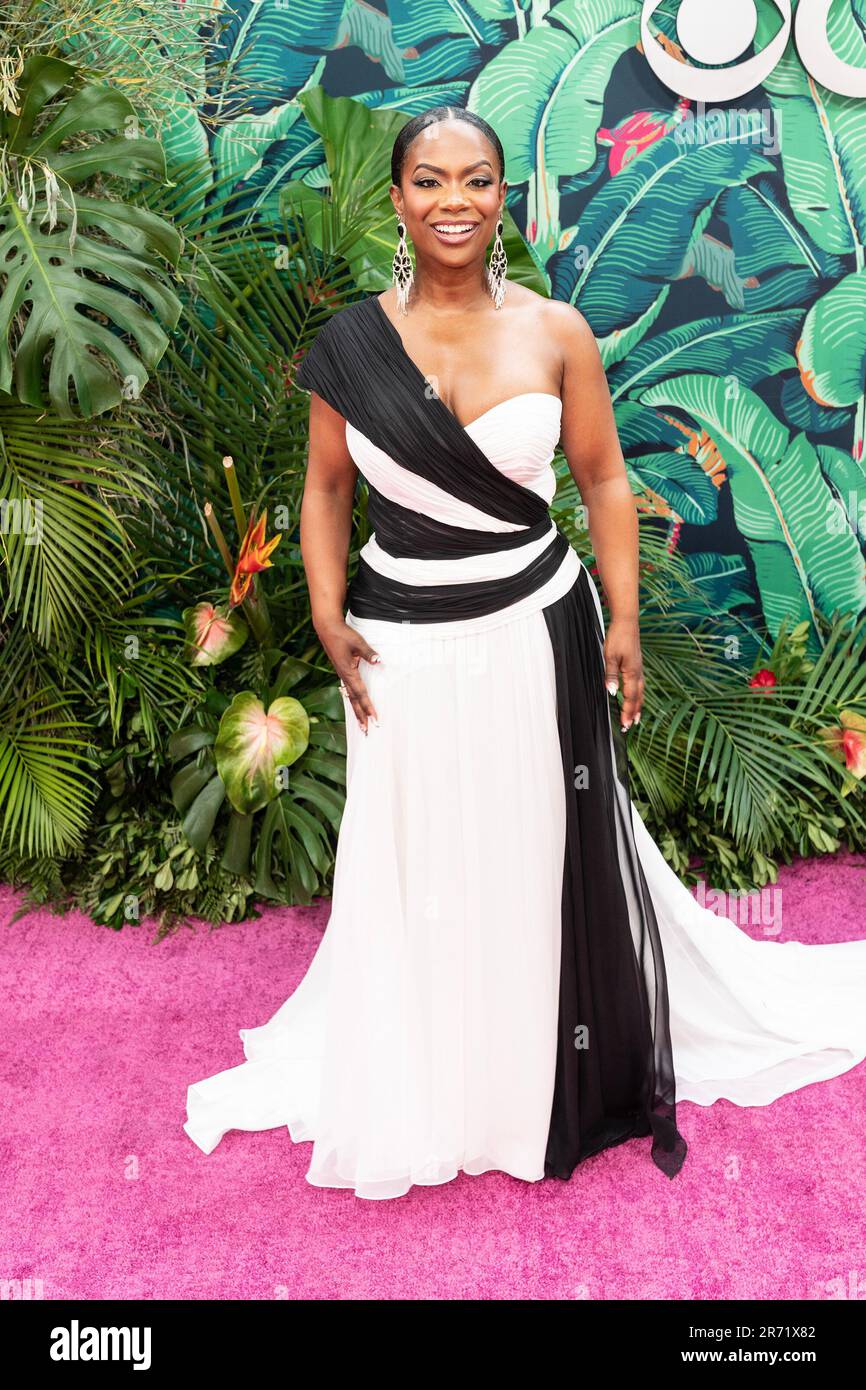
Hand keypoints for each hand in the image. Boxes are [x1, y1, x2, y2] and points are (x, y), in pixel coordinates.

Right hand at [316, 618, 380, 733]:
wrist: (327, 629)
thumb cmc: (343, 634)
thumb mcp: (358, 642)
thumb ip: (369, 653)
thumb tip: (380, 661)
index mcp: (348, 672)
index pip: (361, 694)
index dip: (368, 707)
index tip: (375, 719)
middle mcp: (344, 677)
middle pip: (354, 701)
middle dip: (361, 716)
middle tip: (367, 732)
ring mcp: (342, 675)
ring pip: (350, 698)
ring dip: (357, 711)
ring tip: (362, 725)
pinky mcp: (342, 672)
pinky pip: (348, 691)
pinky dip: (353, 701)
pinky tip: (355, 706)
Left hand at [603, 617, 643, 730]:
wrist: (627, 622)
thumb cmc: (618, 637)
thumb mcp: (610, 656)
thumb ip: (611, 675)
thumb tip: (612, 692)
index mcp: (632, 673)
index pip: (630, 698)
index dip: (628, 712)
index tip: (625, 725)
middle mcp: (638, 672)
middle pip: (638, 697)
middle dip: (634, 712)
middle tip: (631, 726)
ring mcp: (639, 668)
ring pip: (640, 691)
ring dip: (638, 705)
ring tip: (636, 716)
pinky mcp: (637, 664)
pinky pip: (639, 684)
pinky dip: (638, 694)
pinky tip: (635, 695)